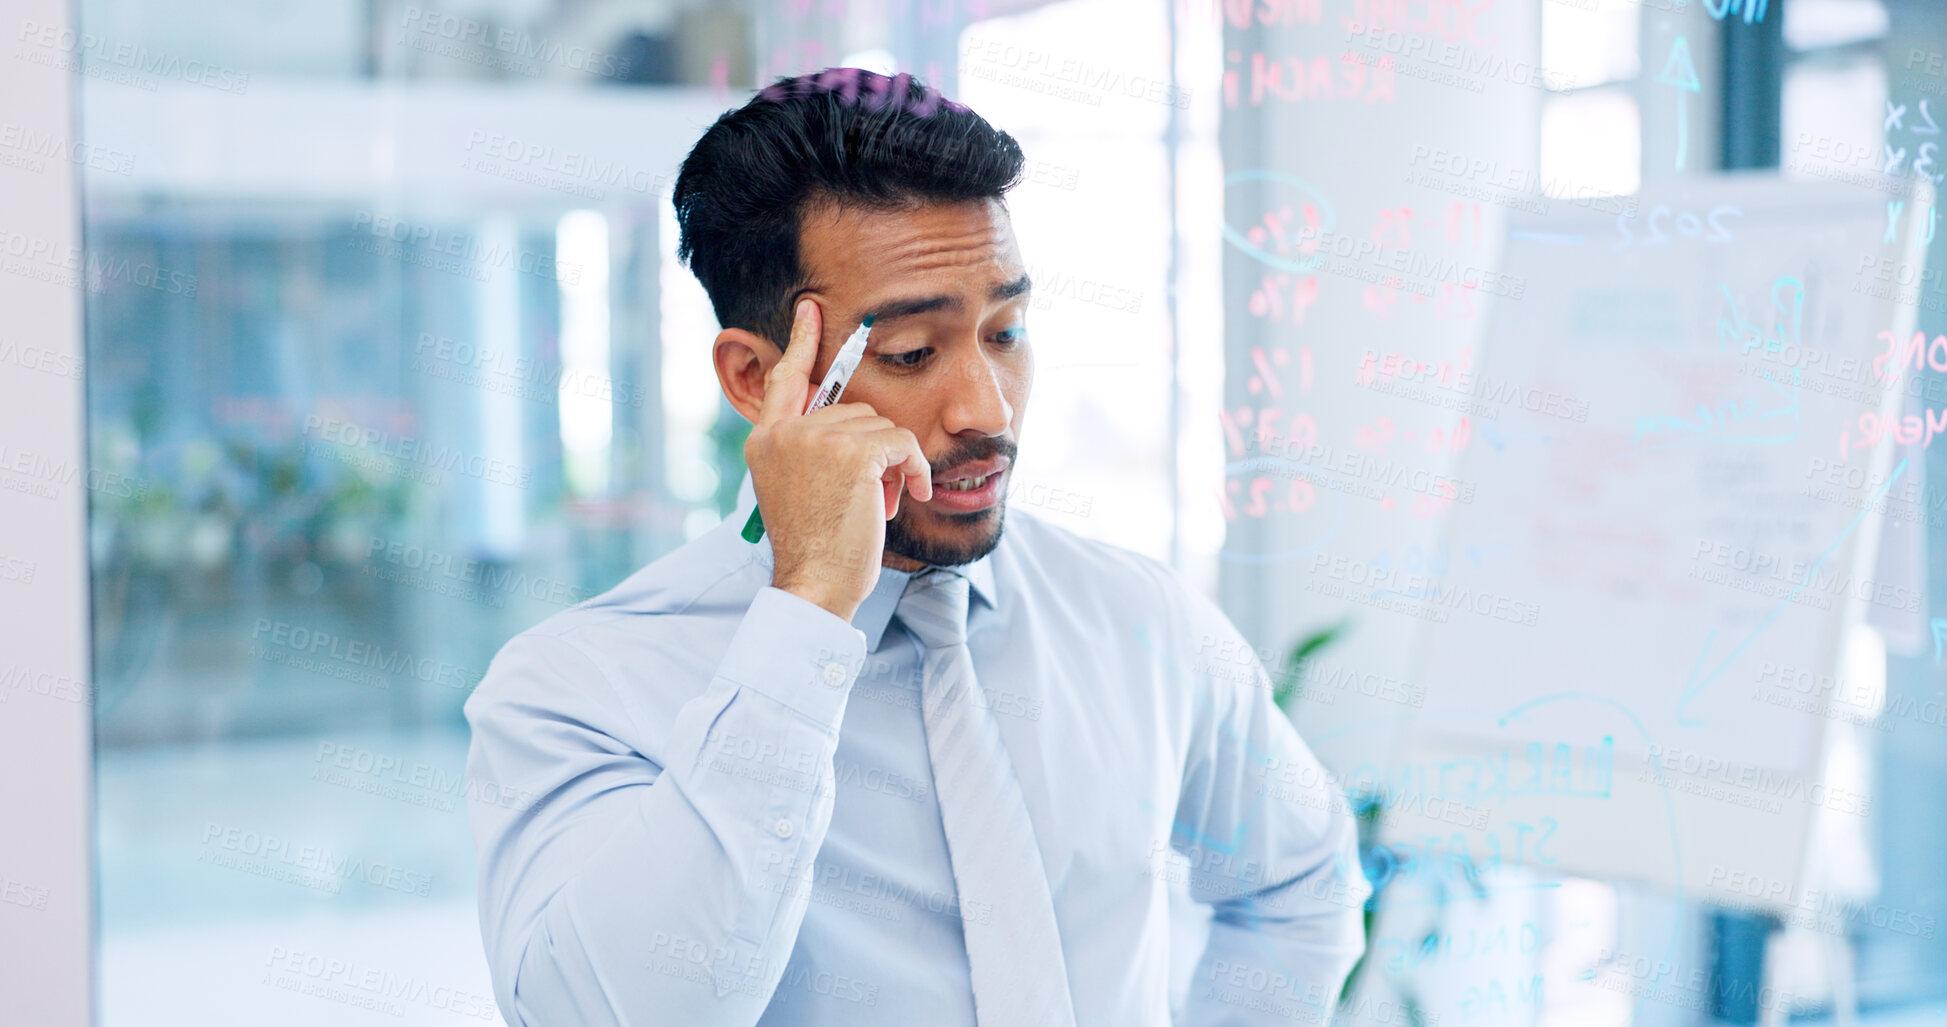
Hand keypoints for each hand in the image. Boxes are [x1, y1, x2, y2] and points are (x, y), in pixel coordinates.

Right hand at [745, 298, 932, 620]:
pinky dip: (917, 469)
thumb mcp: (797, 489)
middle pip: (853, 410)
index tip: (810, 307)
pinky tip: (912, 495)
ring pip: (882, 427)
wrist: (816, 584)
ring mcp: (817, 439)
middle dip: (875, 450)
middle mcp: (785, 433)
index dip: (800, 341)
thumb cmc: (815, 548)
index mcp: (766, 441)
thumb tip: (852, 420)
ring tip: (881, 504)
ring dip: (895, 465)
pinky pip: (903, 442)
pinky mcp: (853, 452)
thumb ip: (809, 450)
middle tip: (873, 495)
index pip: (783, 379)